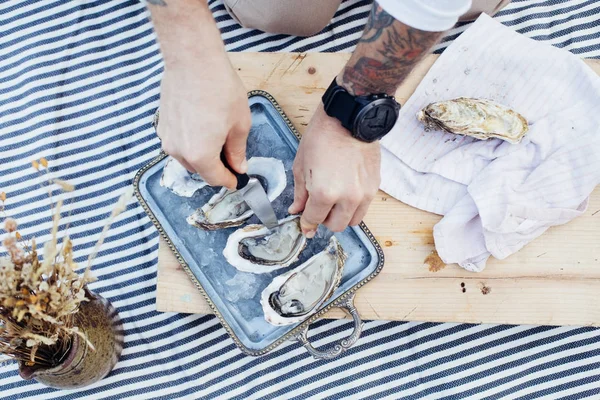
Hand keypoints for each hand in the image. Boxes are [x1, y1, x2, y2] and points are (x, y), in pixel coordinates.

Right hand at [156, 57, 250, 188]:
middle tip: (231, 153)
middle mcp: (179, 151)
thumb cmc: (219, 88)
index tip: (237, 179)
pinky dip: (190, 140)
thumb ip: (238, 151)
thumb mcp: (239, 124)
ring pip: (187, 156)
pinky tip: (202, 123)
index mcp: (200, 156)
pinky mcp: (162, 123)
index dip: (229, 180)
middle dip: (216, 166)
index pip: (215, 179)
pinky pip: (178, 141)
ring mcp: (167, 137)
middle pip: (200, 169)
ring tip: (217, 134)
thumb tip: (238, 167)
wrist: (193, 60)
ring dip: (201, 153)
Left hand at [289, 105, 379, 237]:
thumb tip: (297, 210)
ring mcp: (364, 193)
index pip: (314, 220)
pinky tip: (345, 190)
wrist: (349, 117)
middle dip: (324, 220)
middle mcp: (347, 198)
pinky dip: (353, 205)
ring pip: (353, 220)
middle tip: (318, 208)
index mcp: (324, 193)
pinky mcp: (375, 186)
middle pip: (336, 226)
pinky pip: (364, 206)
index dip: (306, 223)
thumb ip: (300, 193)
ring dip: (341, 216)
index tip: (304, 223)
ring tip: (333, 200)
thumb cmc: (322, 136)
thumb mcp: (302, 165)